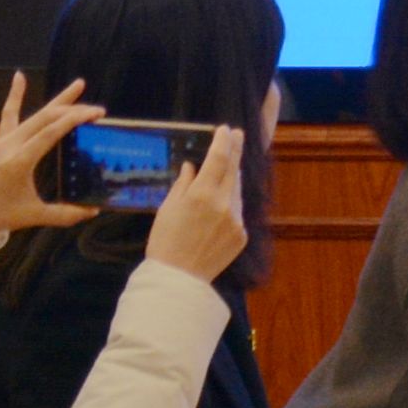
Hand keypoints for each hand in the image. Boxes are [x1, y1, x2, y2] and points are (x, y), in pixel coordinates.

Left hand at [0, 75, 110, 239]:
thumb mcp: (32, 216)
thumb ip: (64, 214)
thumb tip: (93, 211)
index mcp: (20, 161)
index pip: (51, 133)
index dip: (74, 120)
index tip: (96, 114)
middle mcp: (11, 145)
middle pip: (46, 119)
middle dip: (74, 110)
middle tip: (98, 110)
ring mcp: (4, 140)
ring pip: (34, 114)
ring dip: (58, 100)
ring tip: (79, 84)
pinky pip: (9, 114)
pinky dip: (15, 95)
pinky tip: (19, 76)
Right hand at [141, 136, 249, 285]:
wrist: (178, 277)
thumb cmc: (165, 241)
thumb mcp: (167, 208)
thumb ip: (183, 184)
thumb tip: (192, 166)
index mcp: (202, 195)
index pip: (218, 159)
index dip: (224, 141)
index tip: (226, 130)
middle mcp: (224, 204)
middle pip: (233, 170)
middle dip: (235, 151)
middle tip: (237, 135)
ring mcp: (236, 220)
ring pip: (237, 190)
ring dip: (231, 178)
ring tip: (225, 169)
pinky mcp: (242, 235)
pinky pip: (237, 211)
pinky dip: (230, 203)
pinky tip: (221, 203)